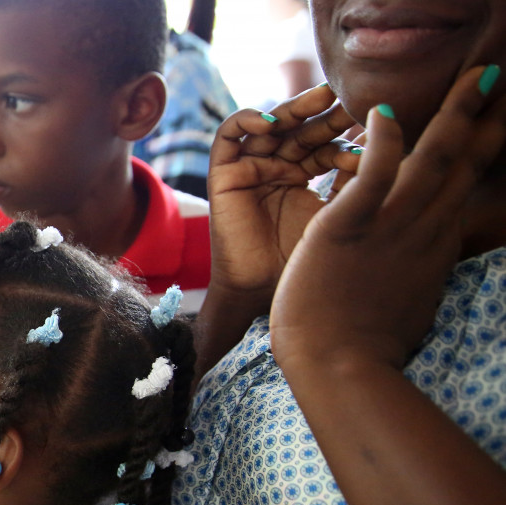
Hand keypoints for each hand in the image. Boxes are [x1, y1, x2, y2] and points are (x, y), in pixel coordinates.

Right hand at [208, 84, 360, 306]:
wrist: (262, 293)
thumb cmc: (303, 263)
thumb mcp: (340, 214)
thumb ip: (359, 181)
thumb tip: (396, 143)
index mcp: (306, 175)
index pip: (329, 141)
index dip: (351, 136)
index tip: (379, 135)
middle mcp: (278, 166)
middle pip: (303, 127)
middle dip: (328, 114)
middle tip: (354, 98)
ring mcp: (251, 167)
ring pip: (271, 124)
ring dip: (295, 108)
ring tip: (321, 97)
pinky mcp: (223, 173)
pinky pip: (229, 135)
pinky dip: (246, 120)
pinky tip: (271, 121)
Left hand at [272, 65, 505, 371]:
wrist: (340, 369)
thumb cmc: (362, 349)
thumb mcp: (405, 303)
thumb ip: (414, 273)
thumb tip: (419, 271)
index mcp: (431, 247)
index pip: (461, 189)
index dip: (480, 152)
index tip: (497, 124)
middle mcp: (421, 231)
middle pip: (462, 165)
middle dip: (483, 120)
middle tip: (500, 81)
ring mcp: (389, 228)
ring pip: (432, 160)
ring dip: (455, 115)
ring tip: (475, 77)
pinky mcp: (347, 229)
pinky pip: (372, 176)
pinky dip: (382, 143)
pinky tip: (382, 112)